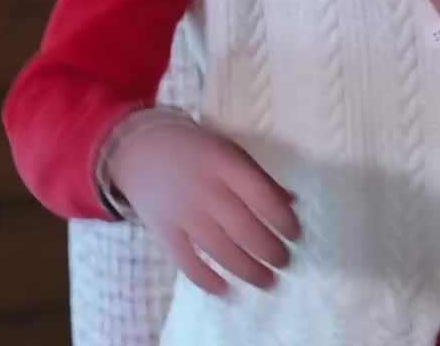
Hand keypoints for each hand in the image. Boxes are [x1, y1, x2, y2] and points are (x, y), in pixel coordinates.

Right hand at [109, 115, 299, 295]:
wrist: (143, 150)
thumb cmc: (196, 150)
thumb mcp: (230, 150)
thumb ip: (259, 176)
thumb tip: (292, 203)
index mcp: (224, 163)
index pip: (259, 195)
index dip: (281, 218)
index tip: (296, 235)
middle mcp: (204, 189)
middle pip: (242, 227)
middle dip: (268, 249)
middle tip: (285, 261)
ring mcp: (182, 212)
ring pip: (219, 249)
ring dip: (246, 269)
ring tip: (267, 280)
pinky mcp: (164, 232)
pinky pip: (187, 262)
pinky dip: (206, 279)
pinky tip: (226, 289)